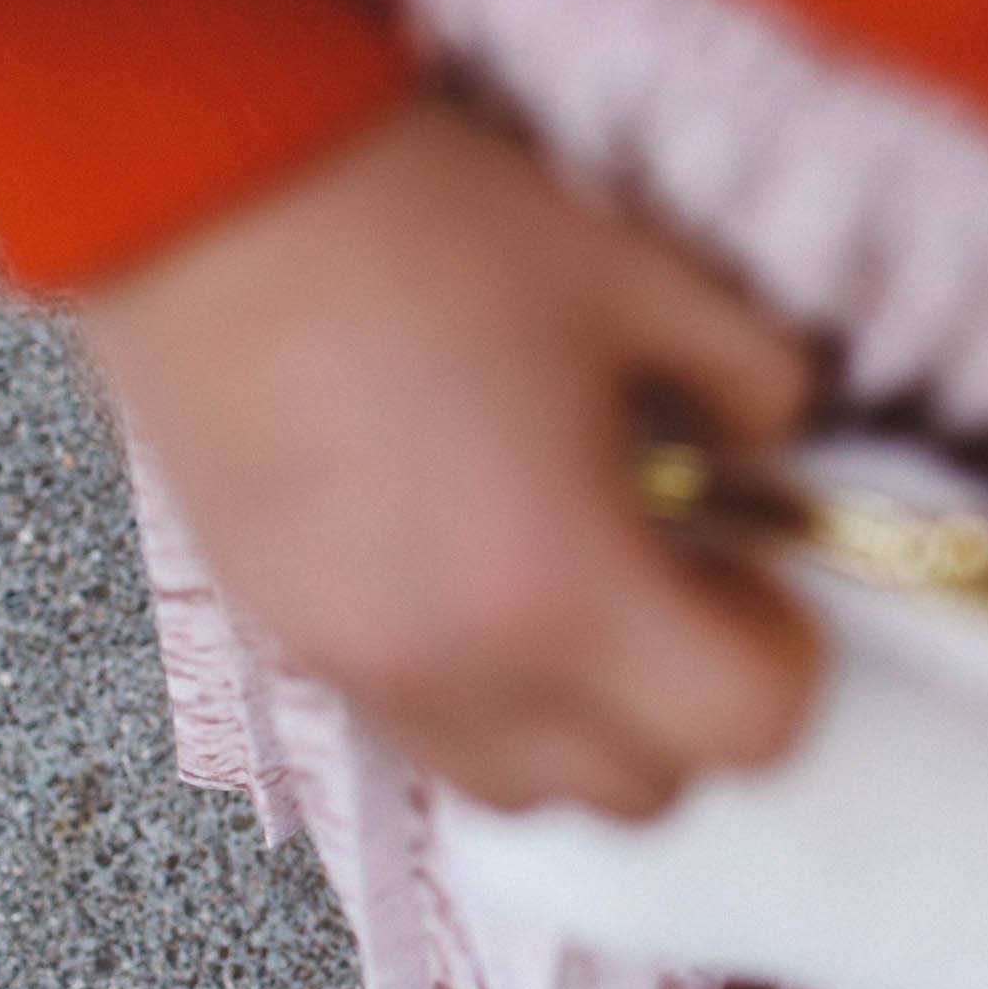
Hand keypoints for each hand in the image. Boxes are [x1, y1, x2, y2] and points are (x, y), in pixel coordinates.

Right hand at [82, 90, 818, 813]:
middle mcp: (459, 672)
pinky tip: (481, 573)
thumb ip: (754, 380)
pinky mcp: (288, 643)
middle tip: (688, 578)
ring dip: (584, 726)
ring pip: (524, 792)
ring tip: (581, 589)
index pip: (743, 731)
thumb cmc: (423, 229)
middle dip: (690, 705)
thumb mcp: (641, 278)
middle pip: (639, 797)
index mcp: (563, 592)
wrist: (202, 191)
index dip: (785, 659)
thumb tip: (779, 443)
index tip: (764, 573)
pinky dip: (486, 700)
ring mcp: (361, 672)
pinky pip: (425, 737)